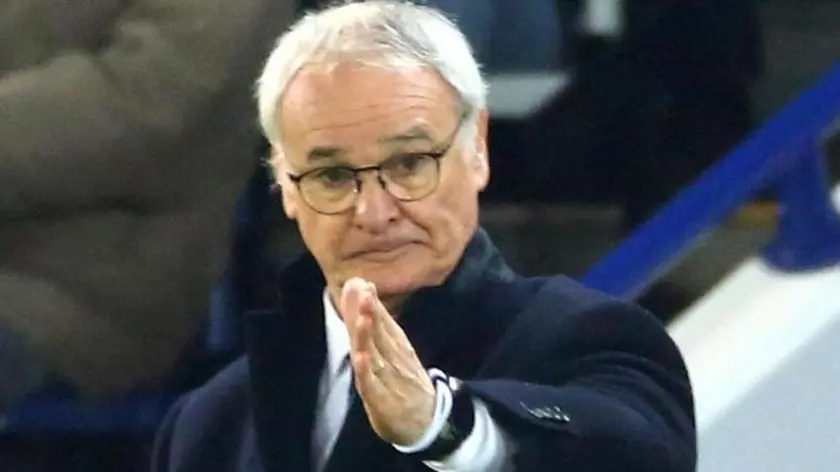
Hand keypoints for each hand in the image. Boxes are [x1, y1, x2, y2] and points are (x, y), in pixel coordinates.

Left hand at [340, 277, 435, 445]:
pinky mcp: (384, 402)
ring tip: (362, 317)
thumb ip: (379, 320)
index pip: (384, 323)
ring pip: (377, 356)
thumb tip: (364, 286)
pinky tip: (361, 358)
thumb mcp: (396, 349)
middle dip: (371, 313)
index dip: (373, 304)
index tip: (363, 283)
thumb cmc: (405, 380)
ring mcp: (390, 381)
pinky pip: (374, 386)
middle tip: (362, 291)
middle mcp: (395, 361)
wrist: (428, 421)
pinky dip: (367, 372)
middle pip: (381, 335)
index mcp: (398, 348)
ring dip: (369, 337)